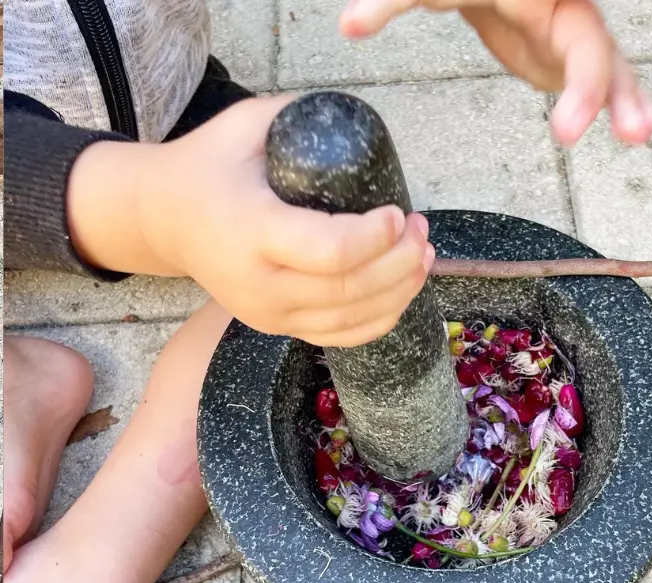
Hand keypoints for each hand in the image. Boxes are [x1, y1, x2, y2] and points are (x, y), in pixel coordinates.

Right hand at [68, 96, 432, 346]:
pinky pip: (339, 337)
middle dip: (400, 262)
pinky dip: (379, 320)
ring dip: (400, 291)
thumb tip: (363, 123)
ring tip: (424, 258)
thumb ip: (300, 114)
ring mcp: (268, 313)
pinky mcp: (277, 327)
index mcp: (250, 231)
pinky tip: (402, 292)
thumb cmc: (209, 167)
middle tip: (420, 230)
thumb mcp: (244, 125)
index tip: (397, 212)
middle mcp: (259, 283)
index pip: (330, 251)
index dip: (375, 238)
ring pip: (351, 320)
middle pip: (349, 290)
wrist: (164, 220)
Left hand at [339, 0, 651, 146]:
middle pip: (589, 46)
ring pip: (608, 62)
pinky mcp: (568, 56)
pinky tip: (640, 127)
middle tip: (592, 134)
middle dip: (594, 89)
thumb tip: (346, 27)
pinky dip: (621, 101)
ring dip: (626, 98)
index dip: (574, 79)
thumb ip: (392, 2)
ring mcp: (570, 32)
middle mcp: (561, 8)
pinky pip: (603, 79)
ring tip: (643, 132)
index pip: (557, 30)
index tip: (568, 125)